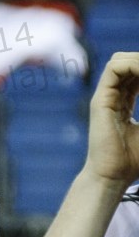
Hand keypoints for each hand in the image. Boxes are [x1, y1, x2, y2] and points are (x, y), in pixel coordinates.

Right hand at [86, 52, 138, 187]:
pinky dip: (135, 64)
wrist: (114, 177)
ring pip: (122, 60)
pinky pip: (115, 67)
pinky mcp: (100, 100)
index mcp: (125, 103)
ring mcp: (105, 97)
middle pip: (131, 62)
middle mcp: (113, 97)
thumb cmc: (135, 160)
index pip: (138, 73)